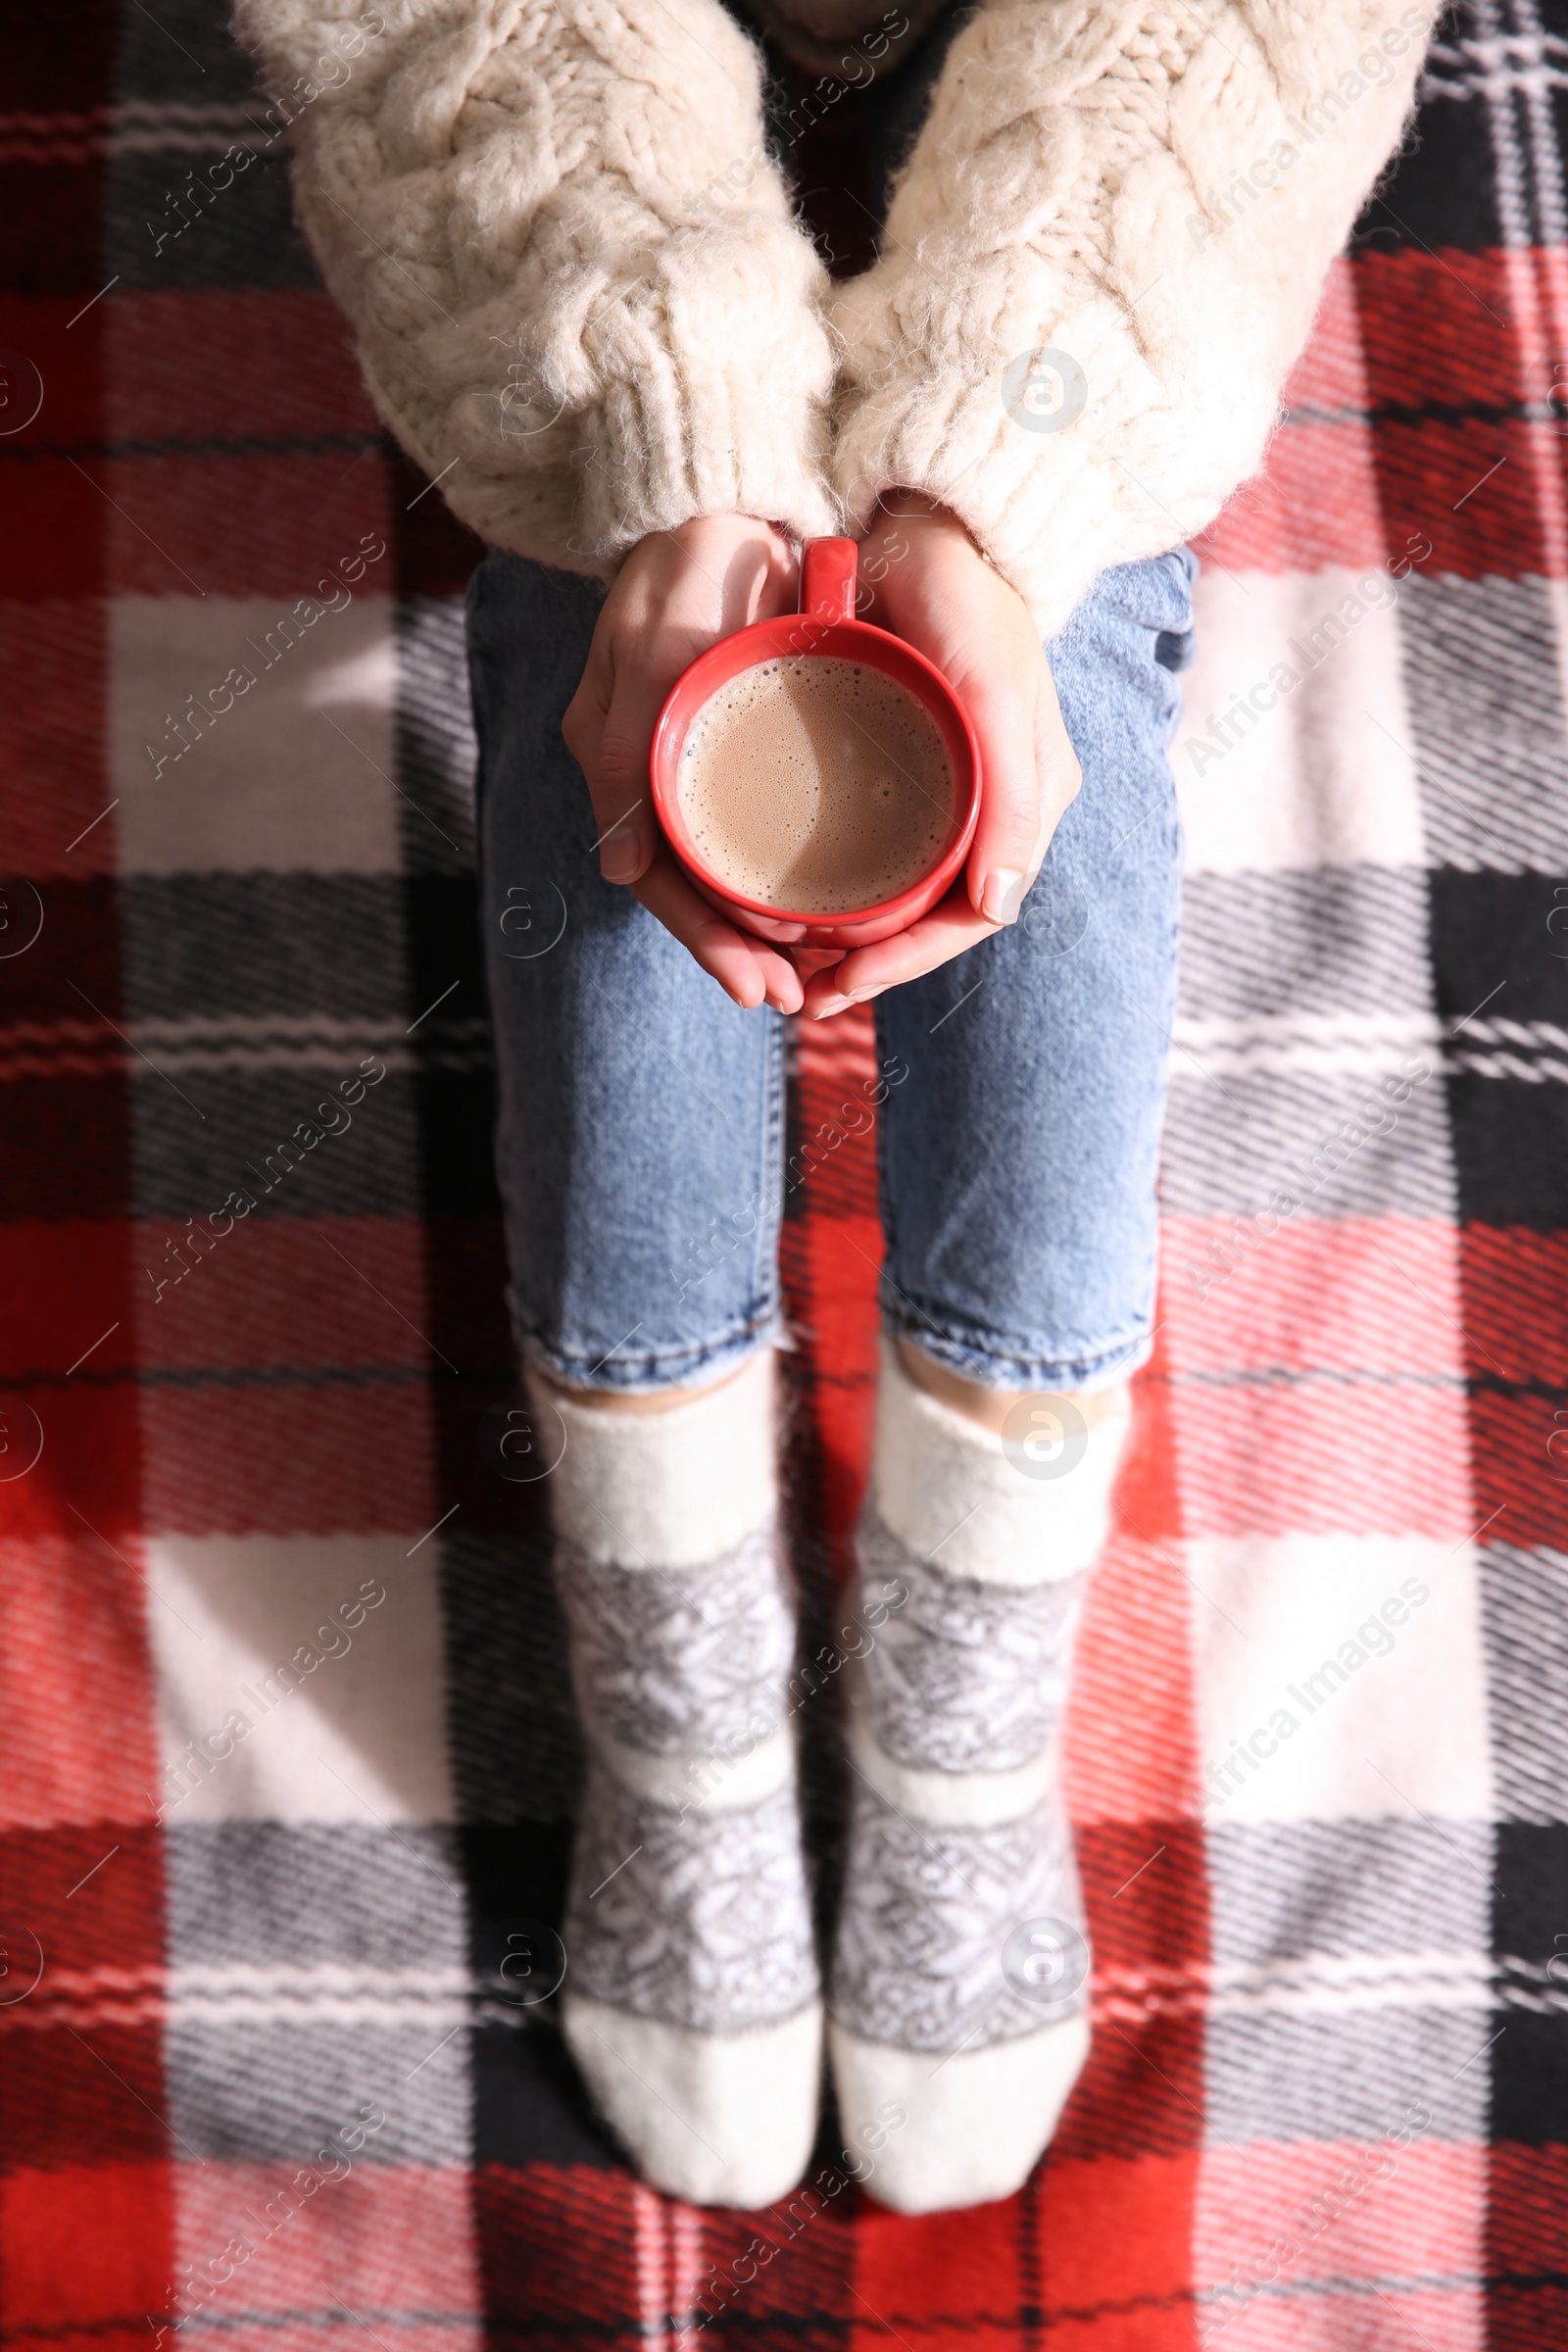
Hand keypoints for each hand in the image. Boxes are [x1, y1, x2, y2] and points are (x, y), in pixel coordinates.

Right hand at [562, 515, 807, 1013]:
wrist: (732, 494)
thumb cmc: (687, 565)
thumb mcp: (655, 649)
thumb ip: (627, 750)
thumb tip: (621, 869)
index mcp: (621, 763)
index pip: (659, 878)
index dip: (707, 938)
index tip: (761, 983)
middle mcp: (657, 776)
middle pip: (698, 891)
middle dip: (743, 953)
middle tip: (797, 999)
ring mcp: (704, 763)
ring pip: (732, 872)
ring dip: (769, 930)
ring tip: (819, 975)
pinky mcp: (749, 747)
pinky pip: (764, 833)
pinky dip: (792, 877)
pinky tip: (832, 907)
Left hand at [799, 496, 1080, 1019]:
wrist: (923, 522)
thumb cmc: (966, 596)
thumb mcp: (991, 684)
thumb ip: (1008, 793)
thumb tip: (995, 907)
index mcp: (1025, 801)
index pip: (971, 915)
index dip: (910, 959)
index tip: (844, 979)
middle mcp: (991, 807)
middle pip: (934, 919)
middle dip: (875, 963)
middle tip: (806, 991)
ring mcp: (950, 788)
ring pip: (905, 894)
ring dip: (856, 938)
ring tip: (793, 963)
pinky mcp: (908, 764)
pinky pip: (880, 850)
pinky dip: (842, 888)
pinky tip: (796, 904)